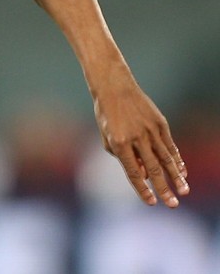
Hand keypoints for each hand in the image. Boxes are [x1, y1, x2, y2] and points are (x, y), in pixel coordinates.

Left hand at [93, 80, 188, 207]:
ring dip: (175, 177)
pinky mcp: (160, 123)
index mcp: (119, 143)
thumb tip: (143, 175)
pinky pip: (170, 145)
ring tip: (184, 192)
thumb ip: (123, 157)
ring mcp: (150, 130)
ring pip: (166, 158)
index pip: (132, 172)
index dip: (142, 189)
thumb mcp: (108, 136)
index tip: (151, 203)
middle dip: (163, 189)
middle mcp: (136, 138)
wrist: (114, 87)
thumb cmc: (107, 114)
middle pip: (152, 169)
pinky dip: (176, 159)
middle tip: (172, 205)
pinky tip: (182, 171)